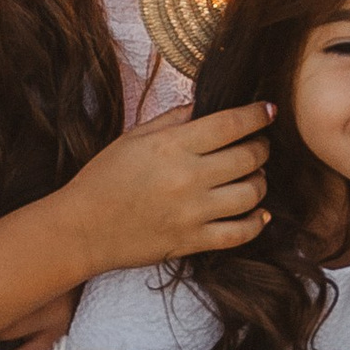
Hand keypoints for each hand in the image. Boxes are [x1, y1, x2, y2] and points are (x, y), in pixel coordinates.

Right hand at [63, 101, 269, 275]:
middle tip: (258, 145)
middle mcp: (187, 178)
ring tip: (252, 176)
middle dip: (261, 147)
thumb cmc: (103, 179)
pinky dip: (257, 222)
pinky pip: (240, 233)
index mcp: (172, 146)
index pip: (231, 124)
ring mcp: (192, 213)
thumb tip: (208, 107)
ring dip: (260, 181)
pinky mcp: (192, 242)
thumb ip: (173, 119)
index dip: (258, 115)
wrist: (80, 230)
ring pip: (252, 194)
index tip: (268, 111)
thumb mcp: (133, 138)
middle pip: (249, 157)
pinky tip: (258, 212)